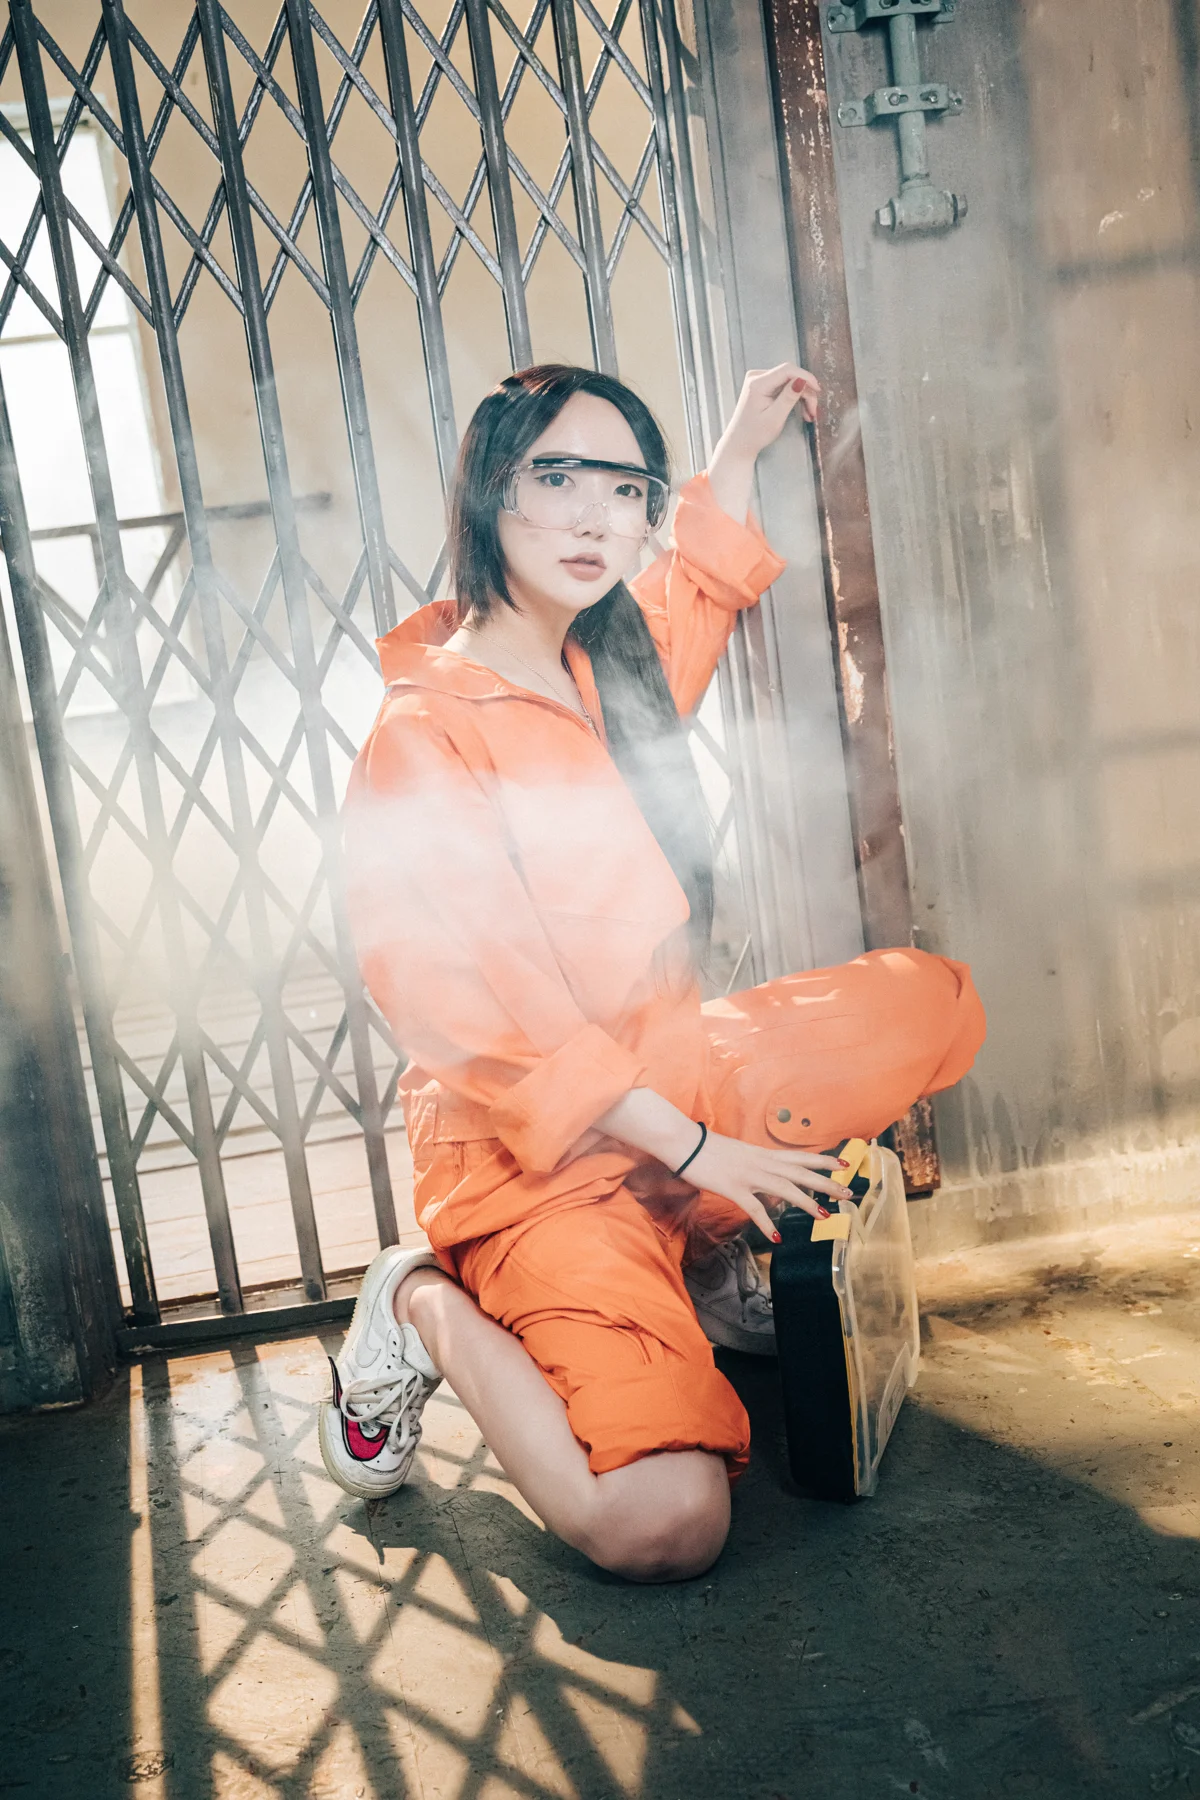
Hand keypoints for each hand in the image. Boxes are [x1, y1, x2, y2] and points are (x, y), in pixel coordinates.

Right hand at [686, 1131, 843, 1240]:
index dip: (823, 1161)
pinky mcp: (733, 1188)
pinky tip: (776, 1237)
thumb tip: (768, 1180)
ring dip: (806, 1202)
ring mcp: (748, 1175)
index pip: (800, 1157)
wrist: (685, 1143)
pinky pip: (754, 1208)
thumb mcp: (740, 1155)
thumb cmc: (709, 1149)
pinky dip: (766, 1223)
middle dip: (826, 1183)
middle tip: (848, 1193)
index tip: (844, 1164)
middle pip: (800, 1173)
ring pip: (784, 1188)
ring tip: (824, 1216)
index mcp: (763, 1154)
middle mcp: (762, 1163)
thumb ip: (757, 1167)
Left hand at [706, 362, 820, 521]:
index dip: (806, 377)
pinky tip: (802, 411)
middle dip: (806, 392)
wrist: (740, 443)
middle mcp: (756, 377)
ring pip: (790, 381)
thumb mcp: (775, 418)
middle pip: (791, 376)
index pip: (787, 370)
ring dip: (803, 396)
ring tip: (809, 414)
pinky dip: (795, 397)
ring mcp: (759, 380)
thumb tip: (802, 380)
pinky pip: (785, 386)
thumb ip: (788, 398)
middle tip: (814, 411)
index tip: (818, 390)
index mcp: (757, 383)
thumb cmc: (754, 434)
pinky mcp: (763, 386)